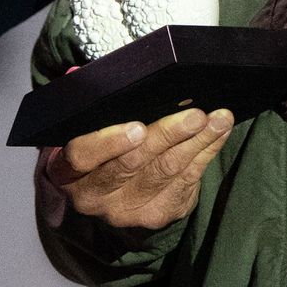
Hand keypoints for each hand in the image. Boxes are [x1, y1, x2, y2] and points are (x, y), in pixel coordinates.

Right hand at [41, 107, 233, 229]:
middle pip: (133, 165)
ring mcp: (127, 211)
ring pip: (166, 173)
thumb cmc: (93, 147)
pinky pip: (187, 182)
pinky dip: (206, 154)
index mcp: (67, 171)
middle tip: (195, 115)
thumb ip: (83, 101)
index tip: (137, 127)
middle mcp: (93, 197)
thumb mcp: (80, 126)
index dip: (110, 143)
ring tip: (217, 119)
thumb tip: (80, 72)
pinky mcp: (157, 215)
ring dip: (196, 143)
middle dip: (167, 136)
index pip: (83, 157)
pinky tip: (219, 132)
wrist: (103, 193)